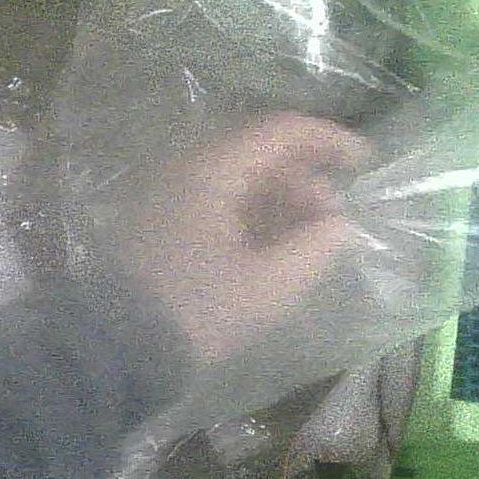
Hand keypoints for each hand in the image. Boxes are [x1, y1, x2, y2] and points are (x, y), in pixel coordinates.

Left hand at [123, 114, 369, 363]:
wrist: (113, 347)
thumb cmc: (196, 310)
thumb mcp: (268, 285)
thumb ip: (314, 247)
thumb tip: (340, 224)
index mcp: (209, 170)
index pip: (278, 131)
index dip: (327, 140)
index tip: (365, 162)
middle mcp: (182, 170)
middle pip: (255, 152)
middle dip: (303, 179)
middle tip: (332, 220)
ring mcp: (163, 196)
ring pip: (233, 179)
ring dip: (277, 200)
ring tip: (306, 241)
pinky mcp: (155, 225)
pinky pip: (212, 202)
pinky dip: (248, 216)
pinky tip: (269, 250)